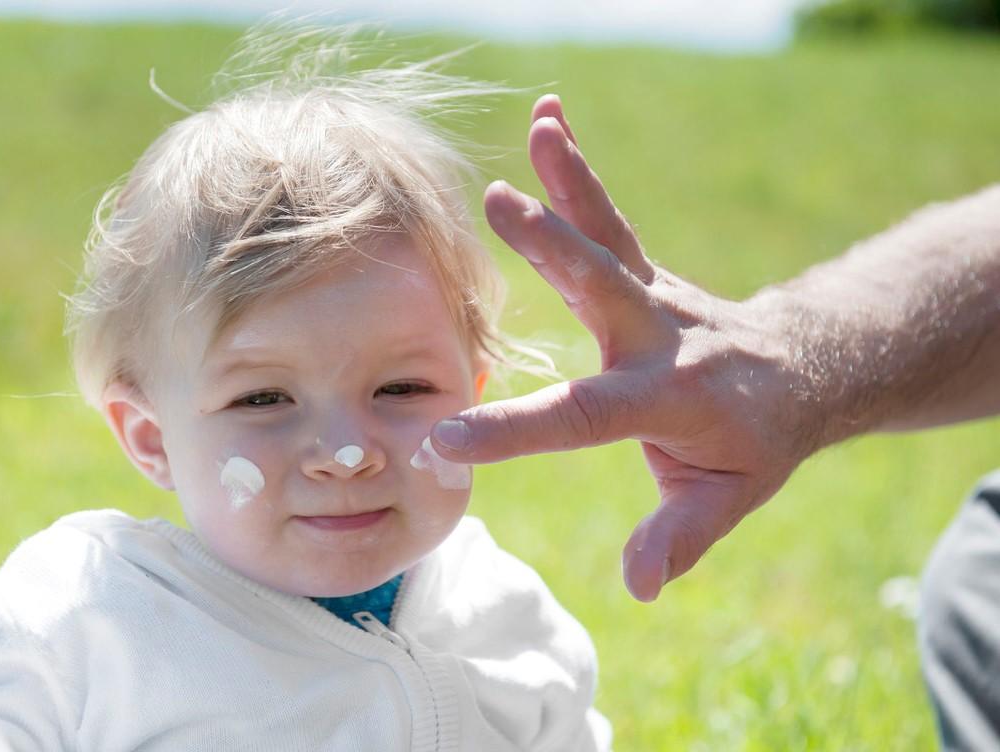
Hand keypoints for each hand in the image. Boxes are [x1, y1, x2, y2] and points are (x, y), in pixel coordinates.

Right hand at [433, 95, 823, 601]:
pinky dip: (576, 172)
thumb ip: (679, 537)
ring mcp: (655, 294)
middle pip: (605, 287)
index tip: (442, 441)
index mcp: (671, 399)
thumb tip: (640, 587)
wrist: (804, 370)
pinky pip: (607, 218)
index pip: (584, 417)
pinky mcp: (645, 270)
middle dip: (554, 247)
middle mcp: (661, 335)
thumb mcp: (728, 500)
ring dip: (571, 180)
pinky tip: (548, 121)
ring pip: (609, 234)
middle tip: (503, 205)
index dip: (514, 432)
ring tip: (540, 128)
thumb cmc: (755, 442)